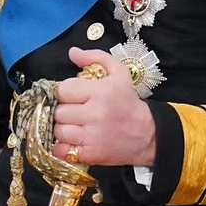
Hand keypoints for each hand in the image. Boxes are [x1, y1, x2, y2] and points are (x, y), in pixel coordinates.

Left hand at [51, 48, 156, 166]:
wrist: (147, 134)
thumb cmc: (128, 102)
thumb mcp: (119, 73)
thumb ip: (96, 58)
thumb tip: (73, 52)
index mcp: (100, 92)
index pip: (63, 90)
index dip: (64, 93)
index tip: (72, 96)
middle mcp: (95, 113)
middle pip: (59, 112)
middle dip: (64, 111)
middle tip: (75, 112)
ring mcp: (92, 135)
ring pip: (58, 131)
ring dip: (63, 129)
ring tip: (75, 126)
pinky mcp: (90, 153)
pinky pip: (61, 150)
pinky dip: (62, 147)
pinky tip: (72, 141)